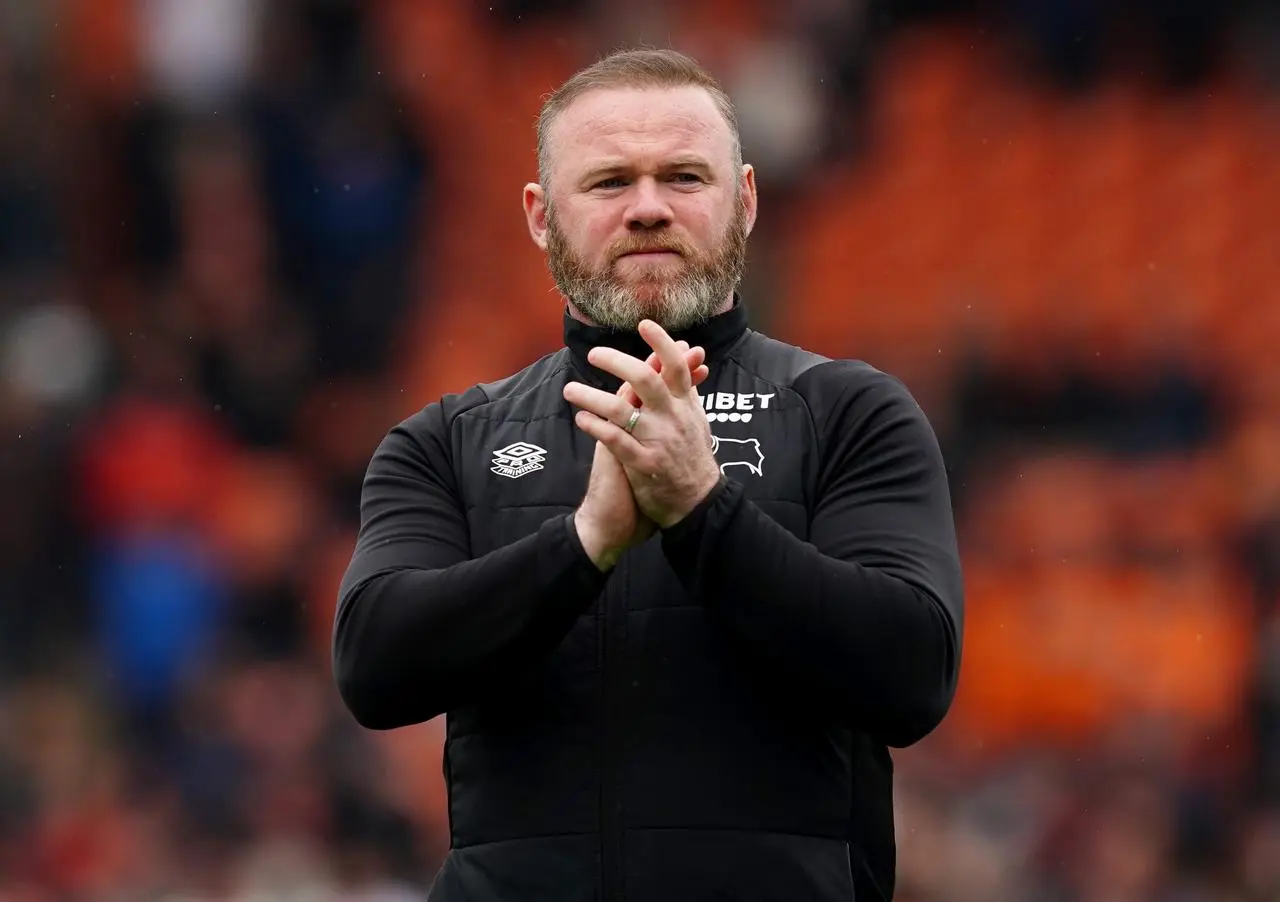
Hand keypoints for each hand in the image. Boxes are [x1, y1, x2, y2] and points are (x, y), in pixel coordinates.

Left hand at [564, 321, 722, 528]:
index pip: (675, 366)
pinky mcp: (644, 464)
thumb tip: (688, 357)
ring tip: (570, 390)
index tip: (644, 324)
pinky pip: (616, 441)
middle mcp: (672, 418)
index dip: (661, 343)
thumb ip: (687, 388)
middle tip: (594, 354)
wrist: (699, 500)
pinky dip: (596, 427)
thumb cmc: (694, 456)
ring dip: (592, 397)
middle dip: (617, 362)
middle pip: (645, 380)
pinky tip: (581, 419)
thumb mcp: (697, 418)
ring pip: (622, 410)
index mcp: (684, 405)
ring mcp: (657, 441)